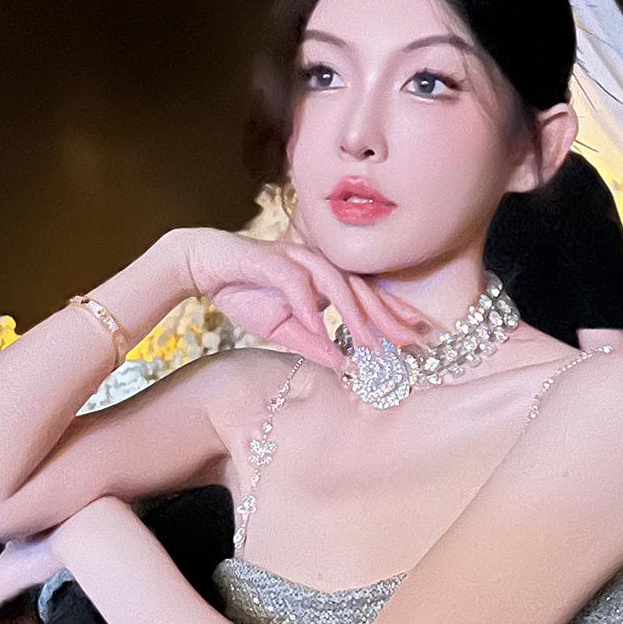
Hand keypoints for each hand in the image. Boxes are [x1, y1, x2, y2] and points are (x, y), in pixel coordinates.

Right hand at [179, 227, 431, 370]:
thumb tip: (341, 364)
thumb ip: (311, 343)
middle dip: (387, 314)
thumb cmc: (245, 291)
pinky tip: (320, 329)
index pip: (367, 295)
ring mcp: (296, 259)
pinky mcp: (271, 259)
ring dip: (353, 313)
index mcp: (325, 279)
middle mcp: (318, 265)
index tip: (417, 335)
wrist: (204, 265)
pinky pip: (296, 284)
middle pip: (361, 288)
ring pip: (335, 283)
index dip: (393, 313)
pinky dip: (309, 307)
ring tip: (368, 342)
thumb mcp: (281, 328)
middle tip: (410, 339)